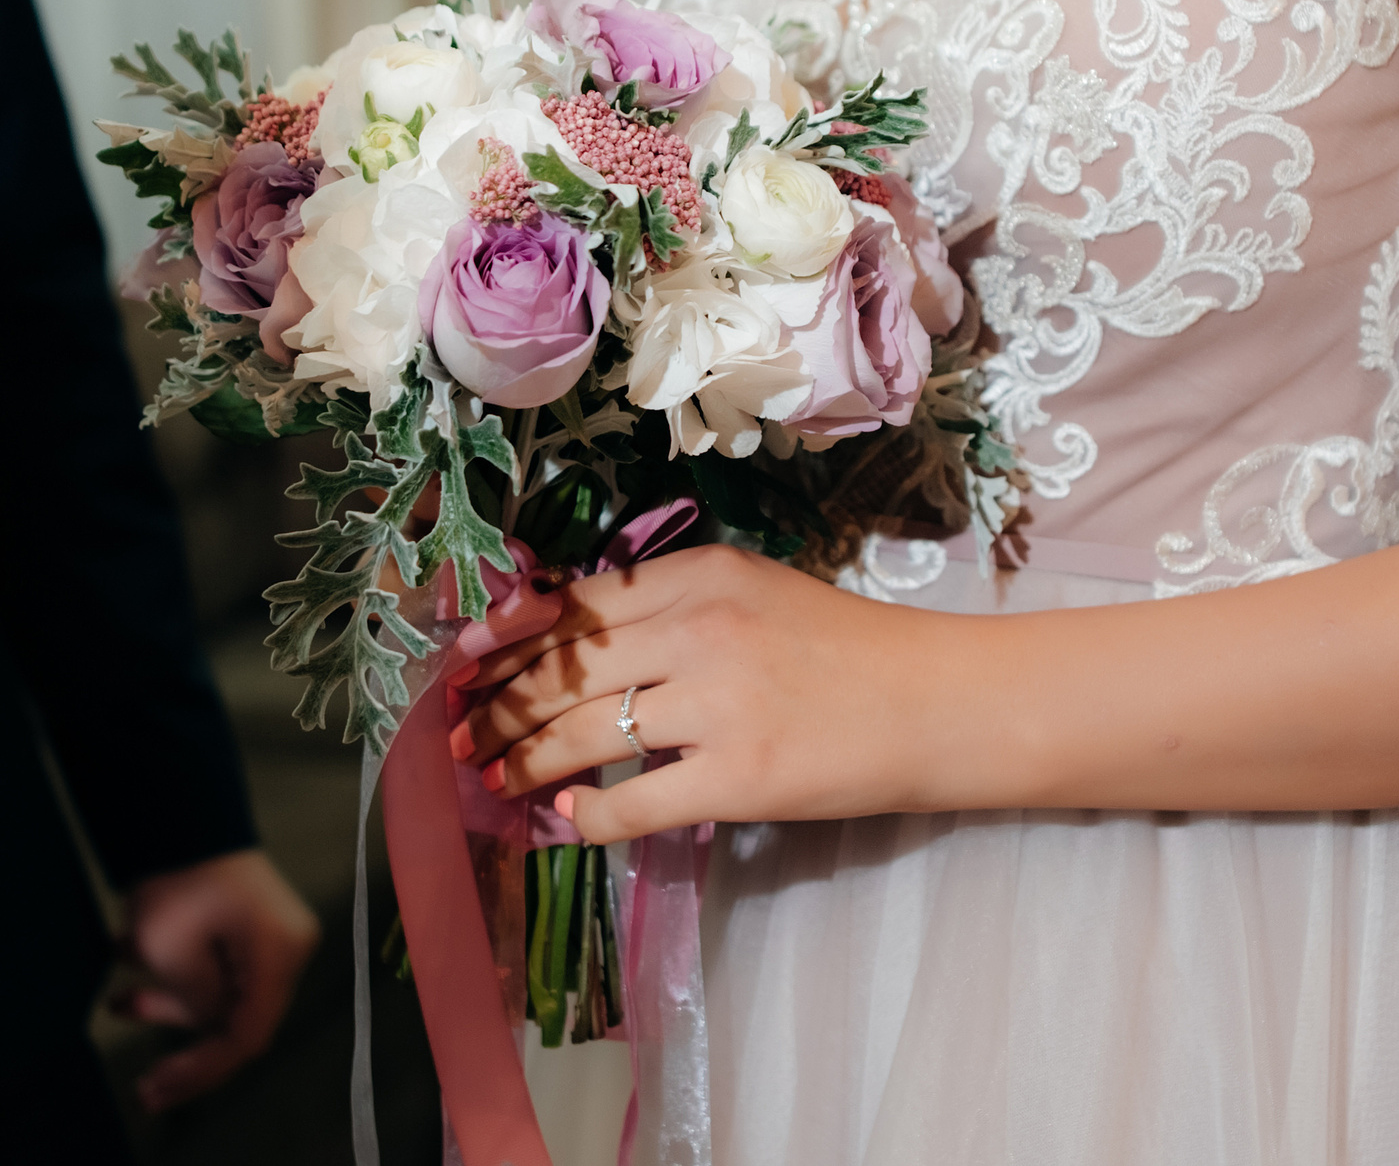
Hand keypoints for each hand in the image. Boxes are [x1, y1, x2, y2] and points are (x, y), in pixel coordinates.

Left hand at [112, 848, 319, 1110]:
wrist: (176, 808)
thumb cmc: (177, 879)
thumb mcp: (173, 954)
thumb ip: (195, 1004)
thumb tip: (204, 1018)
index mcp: (278, 956)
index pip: (247, 1036)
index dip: (201, 1071)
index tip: (155, 1090)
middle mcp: (284, 948)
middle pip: (236, 1018)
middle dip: (181, 1041)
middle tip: (141, 1079)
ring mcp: (266, 934)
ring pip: (219, 993)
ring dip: (167, 1001)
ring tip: (117, 1002)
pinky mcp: (243, 922)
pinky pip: (213, 964)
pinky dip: (172, 973)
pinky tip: (125, 963)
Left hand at [457, 542, 942, 843]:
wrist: (939, 703)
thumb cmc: (849, 650)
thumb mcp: (757, 594)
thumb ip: (673, 606)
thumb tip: (573, 641)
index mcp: (704, 574)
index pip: (577, 604)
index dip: (508, 639)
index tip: (464, 665)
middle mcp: (702, 628)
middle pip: (565, 668)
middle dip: (497, 706)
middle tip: (459, 736)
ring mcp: (720, 704)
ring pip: (584, 732)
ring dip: (524, 761)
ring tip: (493, 779)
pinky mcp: (740, 777)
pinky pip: (633, 801)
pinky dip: (589, 816)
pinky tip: (568, 823)